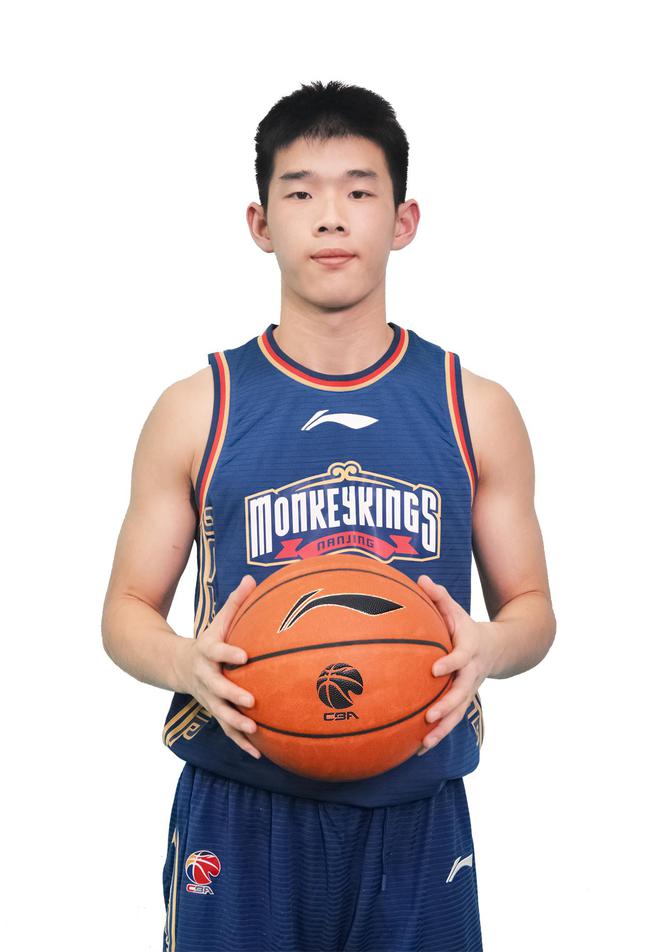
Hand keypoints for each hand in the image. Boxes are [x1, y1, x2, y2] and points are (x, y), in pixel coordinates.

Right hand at [177, 574, 260, 758]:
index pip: (218, 651)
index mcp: (207, 653)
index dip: (229, 653)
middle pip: (217, 688)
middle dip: (233, 695)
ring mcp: (207, 697)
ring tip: (254, 732)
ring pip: (220, 713)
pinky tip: (259, 753)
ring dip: (236, 724)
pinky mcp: (213, 711)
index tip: (245, 655)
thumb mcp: (217, 621)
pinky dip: (241, 742)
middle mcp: (205, 677)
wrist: (174, 666)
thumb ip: (235, 603)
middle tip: (251, 701)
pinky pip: (227, 729)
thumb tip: (252, 578)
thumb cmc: (207, 641)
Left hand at [415, 575, 496, 755]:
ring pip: (458, 713)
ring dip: (442, 729)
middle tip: (429, 715)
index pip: (461, 657)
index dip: (450, 663)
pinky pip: (452, 720)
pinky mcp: (464, 701)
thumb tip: (420, 579)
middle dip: (446, 705)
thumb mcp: (457, 610)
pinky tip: (418, 749)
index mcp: (469, 649)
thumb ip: (439, 597)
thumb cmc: (467, 627)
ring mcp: (469, 690)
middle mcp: (471, 673)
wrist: (499, 648)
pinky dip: (438, 734)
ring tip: (424, 743)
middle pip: (462, 692)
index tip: (434, 670)